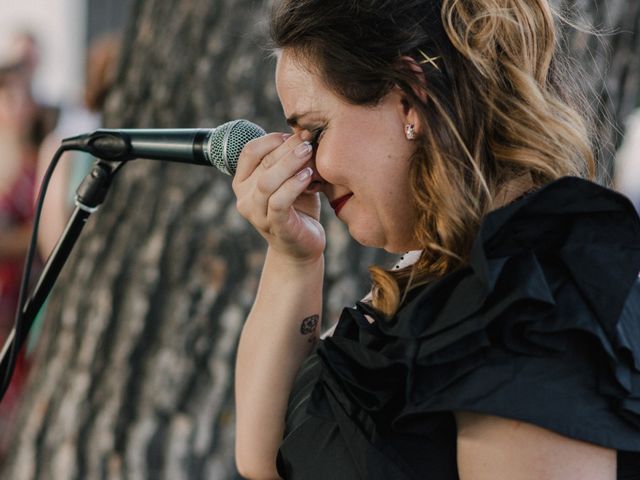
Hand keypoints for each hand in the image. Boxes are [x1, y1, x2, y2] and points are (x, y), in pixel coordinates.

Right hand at [232, 133, 324, 261]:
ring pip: (267, 181)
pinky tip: (309, 176)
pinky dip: (294, 185)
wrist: (302, 247)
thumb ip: (290, 160)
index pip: (249, 151)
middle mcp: (244, 198)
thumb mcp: (290, 179)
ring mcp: (256, 214)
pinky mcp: (275, 225)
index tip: (294, 135)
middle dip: (287, 147)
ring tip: (308, 153)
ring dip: (290, 163)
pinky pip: (279, 201)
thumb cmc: (297, 209)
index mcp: (243, 182)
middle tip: (308, 139)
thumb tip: (303, 131)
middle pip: (262, 163)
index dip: (272, 139)